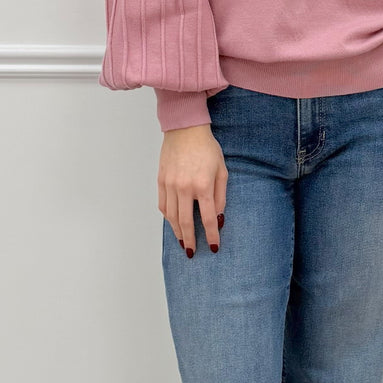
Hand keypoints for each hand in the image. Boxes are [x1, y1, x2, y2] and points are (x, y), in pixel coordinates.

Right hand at [159, 124, 226, 256]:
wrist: (185, 130)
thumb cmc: (207, 148)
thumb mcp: (222, 171)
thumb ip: (220, 196)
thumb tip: (218, 217)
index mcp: (202, 186)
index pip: (207, 219)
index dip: (211, 235)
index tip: (213, 247)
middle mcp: (184, 188)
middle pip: (186, 222)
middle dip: (190, 240)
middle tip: (192, 252)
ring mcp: (170, 185)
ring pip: (172, 217)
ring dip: (177, 232)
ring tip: (182, 242)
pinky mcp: (161, 181)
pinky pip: (163, 205)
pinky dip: (168, 217)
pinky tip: (173, 223)